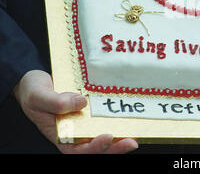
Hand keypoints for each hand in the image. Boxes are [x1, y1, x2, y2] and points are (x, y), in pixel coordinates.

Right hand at [13, 70, 138, 153]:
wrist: (35, 81)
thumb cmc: (33, 91)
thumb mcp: (38, 95)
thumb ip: (55, 102)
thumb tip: (81, 102)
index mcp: (60, 135)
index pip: (78, 150)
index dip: (94, 148)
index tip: (107, 137)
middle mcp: (75, 133)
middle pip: (96, 147)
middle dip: (114, 148)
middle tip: (130, 143)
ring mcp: (85, 124)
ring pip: (105, 138)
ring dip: (120, 139)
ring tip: (135, 136)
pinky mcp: (92, 113)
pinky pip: (106, 121)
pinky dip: (119, 123)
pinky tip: (130, 120)